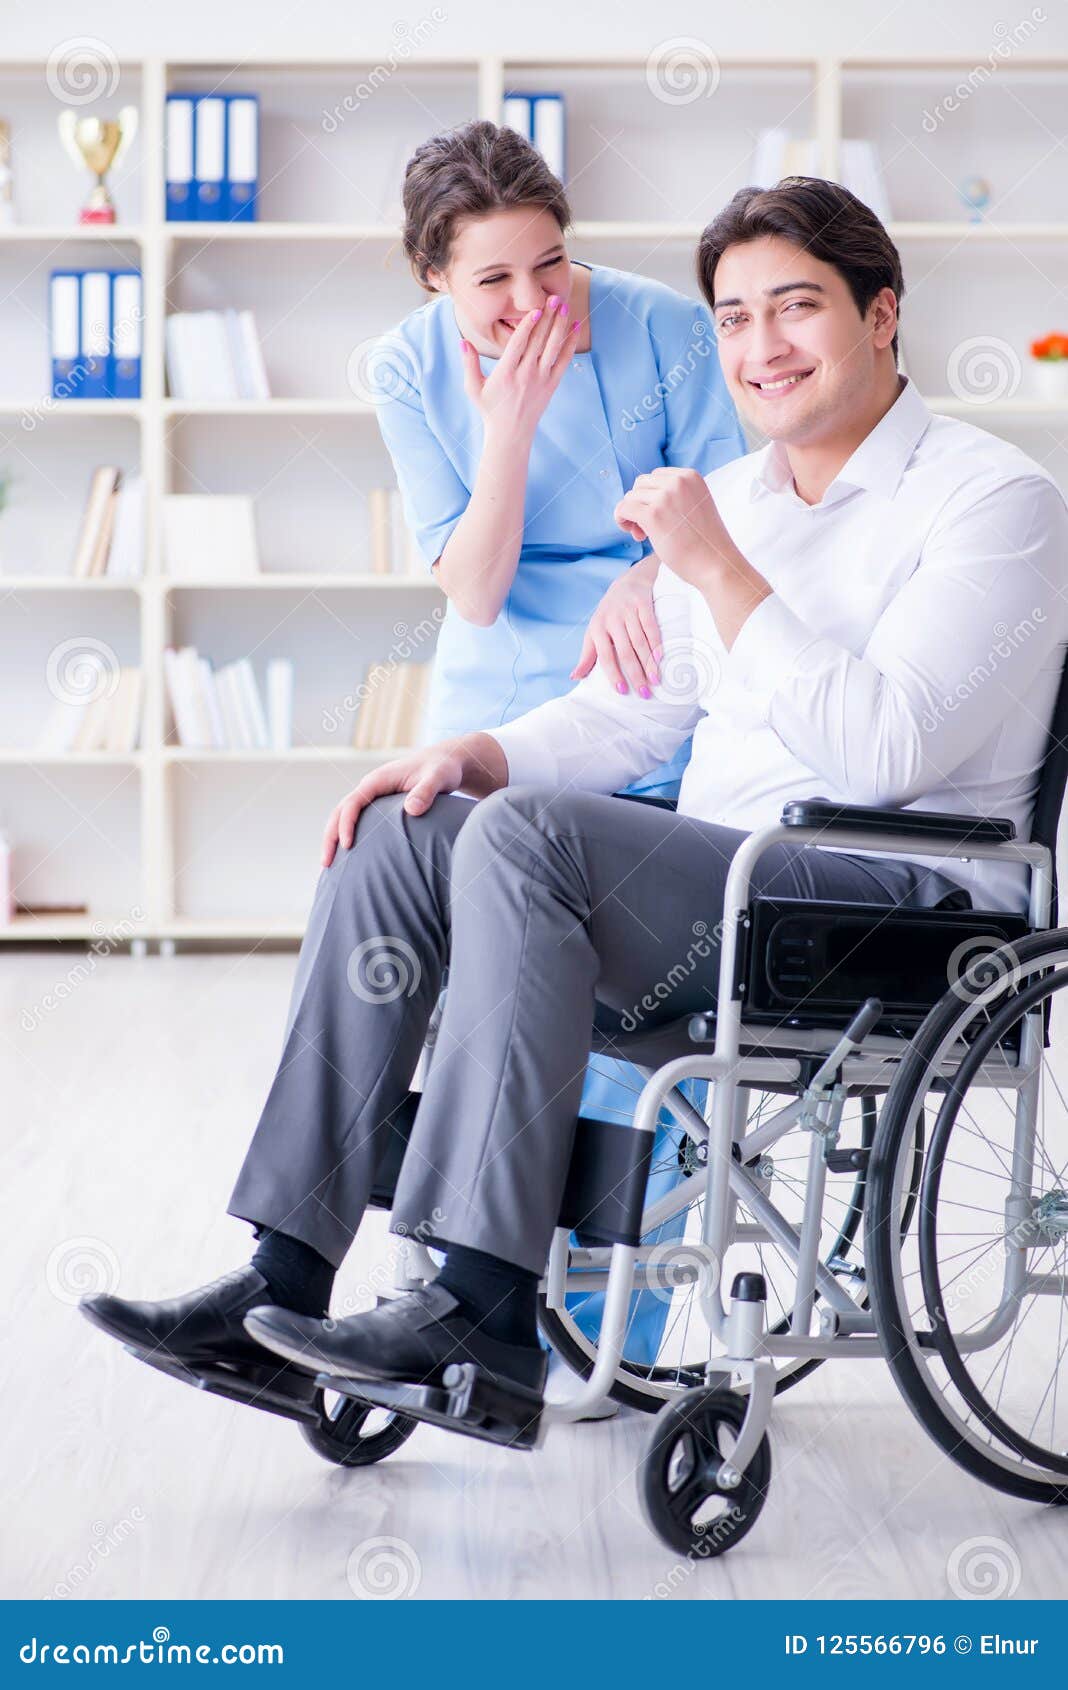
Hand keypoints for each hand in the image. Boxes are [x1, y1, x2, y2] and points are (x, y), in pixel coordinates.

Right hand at [321, 744, 465, 865]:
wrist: (445, 761)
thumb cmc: (442, 769)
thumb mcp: (438, 778)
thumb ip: (426, 792)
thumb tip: (411, 811)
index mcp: (378, 780)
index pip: (353, 802)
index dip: (347, 824)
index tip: (347, 846)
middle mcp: (370, 787)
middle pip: (340, 811)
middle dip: (331, 836)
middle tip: (326, 863)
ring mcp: (373, 796)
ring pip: (344, 816)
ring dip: (334, 838)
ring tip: (330, 866)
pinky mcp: (379, 805)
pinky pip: (357, 820)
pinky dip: (347, 836)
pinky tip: (349, 858)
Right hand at [458, 296, 578, 439]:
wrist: (511, 434)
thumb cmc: (490, 409)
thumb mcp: (473, 388)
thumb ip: (469, 363)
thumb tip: (463, 341)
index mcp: (505, 374)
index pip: (518, 345)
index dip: (527, 326)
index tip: (534, 309)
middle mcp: (525, 375)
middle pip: (538, 342)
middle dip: (546, 318)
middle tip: (553, 297)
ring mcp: (540, 380)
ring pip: (552, 348)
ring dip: (559, 326)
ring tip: (563, 305)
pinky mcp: (551, 385)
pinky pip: (563, 361)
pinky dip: (569, 343)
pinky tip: (574, 326)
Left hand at [570, 557, 662, 693]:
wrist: (628, 581)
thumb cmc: (609, 614)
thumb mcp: (594, 632)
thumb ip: (587, 656)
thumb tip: (575, 677)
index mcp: (597, 628)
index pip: (605, 656)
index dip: (613, 674)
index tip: (622, 691)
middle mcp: (612, 619)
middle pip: (625, 652)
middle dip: (635, 674)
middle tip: (644, 693)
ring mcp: (628, 610)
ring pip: (639, 642)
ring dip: (649, 663)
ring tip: (655, 681)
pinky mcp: (643, 604)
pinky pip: (651, 627)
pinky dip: (657, 643)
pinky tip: (661, 658)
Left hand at [614, 467, 735, 587]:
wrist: (716, 564)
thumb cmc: (703, 541)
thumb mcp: (694, 504)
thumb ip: (674, 495)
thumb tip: (637, 498)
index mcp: (690, 476)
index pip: (655, 476)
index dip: (651, 496)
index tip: (659, 516)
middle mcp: (678, 481)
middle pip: (640, 484)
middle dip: (640, 504)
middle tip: (647, 529)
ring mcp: (665, 497)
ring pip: (630, 496)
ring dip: (632, 515)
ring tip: (645, 535)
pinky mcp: (653, 515)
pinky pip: (624, 509)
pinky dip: (622, 520)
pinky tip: (636, 535)